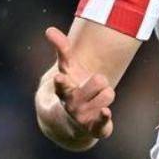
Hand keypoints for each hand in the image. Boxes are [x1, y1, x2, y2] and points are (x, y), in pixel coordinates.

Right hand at [45, 26, 114, 140]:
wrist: (70, 124)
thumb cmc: (71, 89)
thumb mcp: (67, 70)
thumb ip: (62, 49)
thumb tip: (49, 29)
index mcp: (63, 90)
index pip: (62, 84)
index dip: (62, 81)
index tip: (60, 77)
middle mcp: (72, 105)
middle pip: (99, 81)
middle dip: (101, 80)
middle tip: (95, 84)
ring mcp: (83, 118)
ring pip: (109, 94)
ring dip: (107, 94)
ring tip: (98, 99)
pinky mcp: (95, 129)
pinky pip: (104, 122)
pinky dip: (105, 117)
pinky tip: (105, 111)